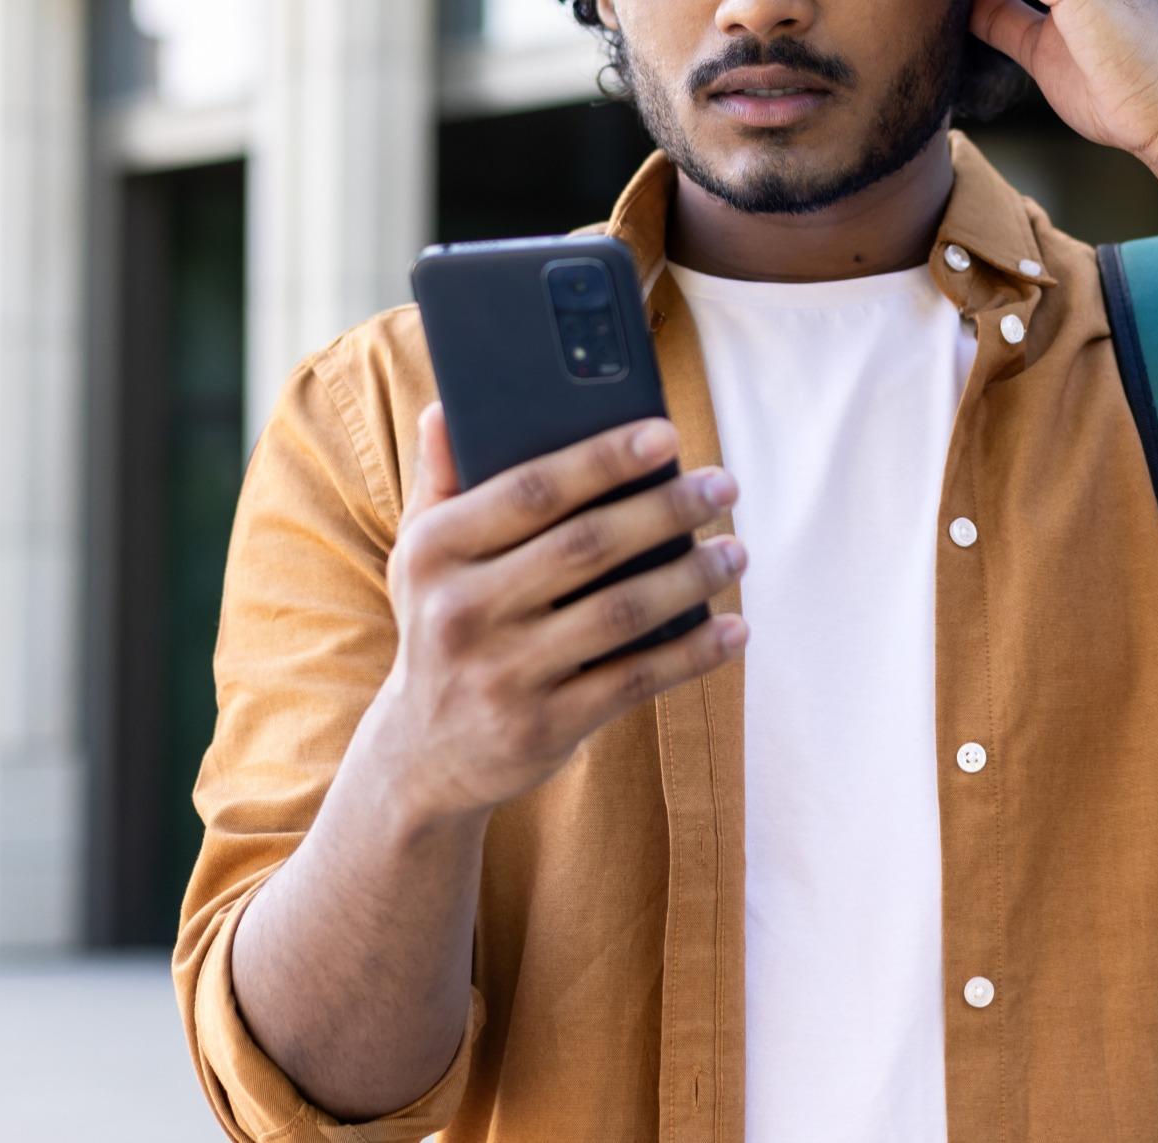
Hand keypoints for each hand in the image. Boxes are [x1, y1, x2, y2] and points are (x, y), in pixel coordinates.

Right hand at [377, 402, 748, 823]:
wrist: (422, 752)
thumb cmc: (440, 623)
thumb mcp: (421, 553)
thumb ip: (441, 480)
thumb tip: (447, 406)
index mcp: (437, 550)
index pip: (531, 490)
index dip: (603, 459)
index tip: (668, 435)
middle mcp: (464, 611)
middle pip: (587, 546)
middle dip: (665, 510)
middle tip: (722, 486)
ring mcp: (504, 673)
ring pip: (619, 613)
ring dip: (690, 578)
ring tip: (736, 551)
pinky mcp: (543, 726)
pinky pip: (633, 681)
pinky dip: (692, 654)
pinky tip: (734, 630)